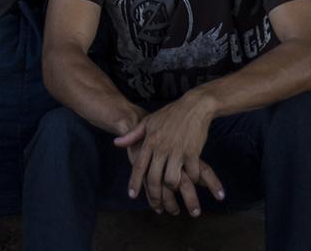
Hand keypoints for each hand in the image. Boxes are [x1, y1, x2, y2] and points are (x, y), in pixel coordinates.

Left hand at [115, 93, 223, 216]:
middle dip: (154, 195)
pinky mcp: (192, 152)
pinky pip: (191, 173)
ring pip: (171, 179)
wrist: (194, 105)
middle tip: (157, 205)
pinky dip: (192, 180)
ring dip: (172, 189)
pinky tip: (193, 181)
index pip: (139, 166)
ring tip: (174, 194)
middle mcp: (162, 148)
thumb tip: (116, 143)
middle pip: (154, 178)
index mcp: (150, 141)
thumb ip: (132, 135)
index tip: (132, 195)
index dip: (134, 182)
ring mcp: (177, 150)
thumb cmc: (170, 114)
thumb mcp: (149, 121)